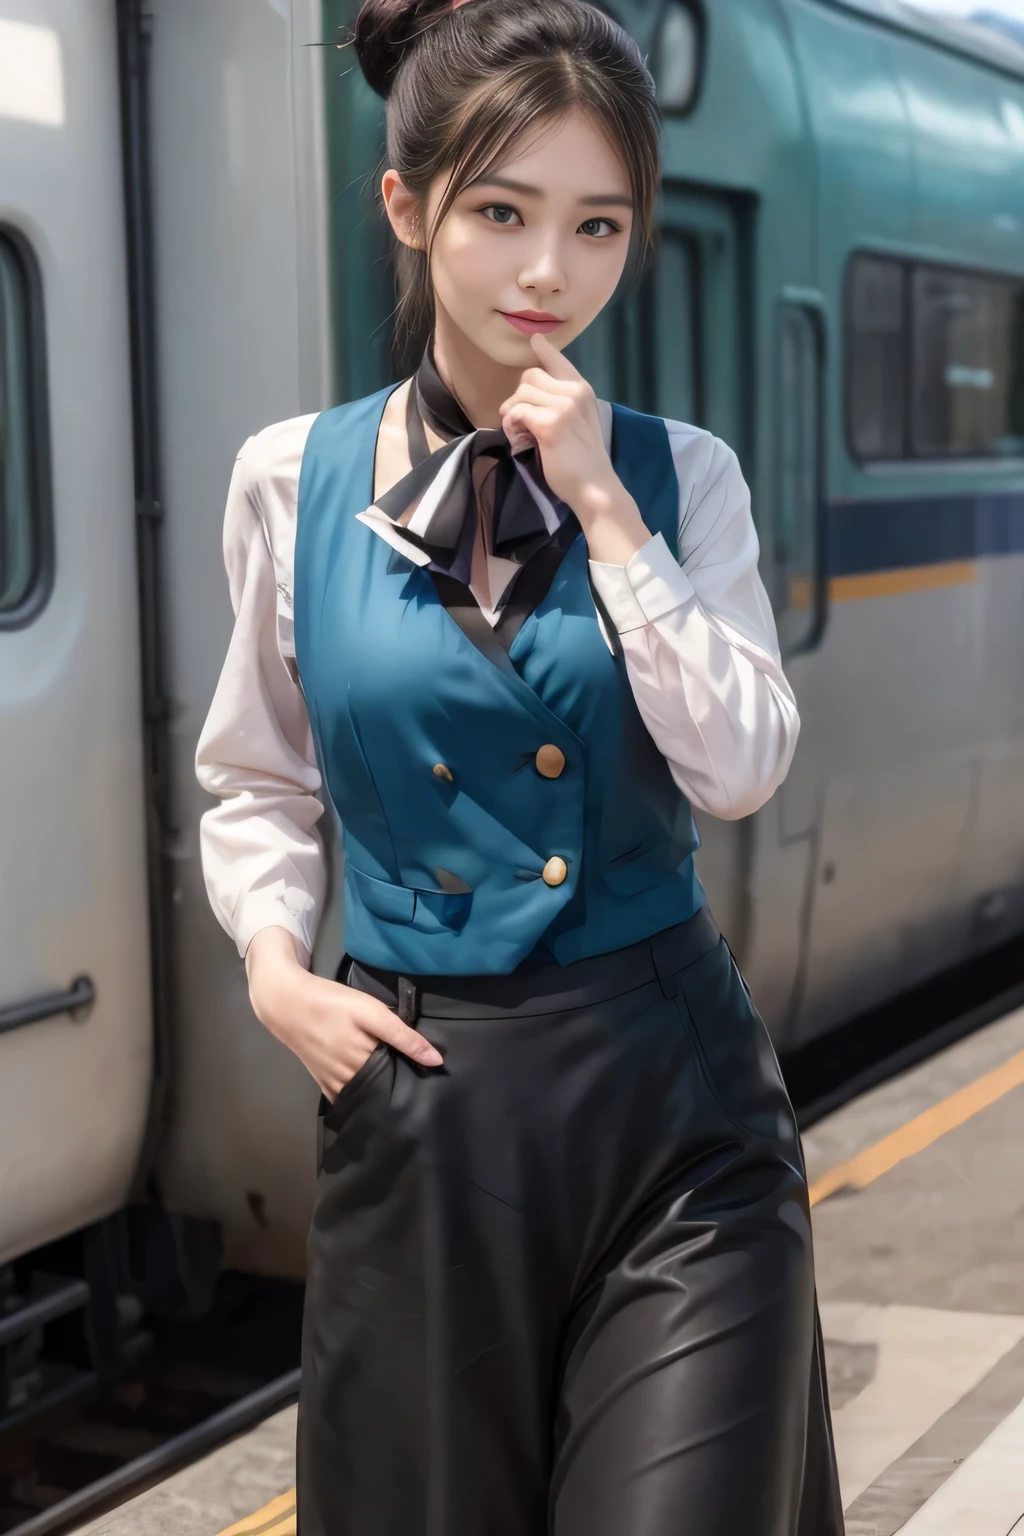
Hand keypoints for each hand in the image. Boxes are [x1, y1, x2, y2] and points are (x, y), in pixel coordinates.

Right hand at [245, 926, 442, 1101]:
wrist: (286, 1002)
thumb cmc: (332, 1003)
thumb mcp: (372, 1013)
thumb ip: (403, 1037)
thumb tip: (436, 1061)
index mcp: (364, 1063)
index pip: (398, 1082)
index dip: (414, 1080)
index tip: (432, 1081)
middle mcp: (348, 1080)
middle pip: (381, 1092)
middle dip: (398, 1089)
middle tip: (418, 1083)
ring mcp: (332, 1084)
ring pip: (364, 1096)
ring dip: (379, 1093)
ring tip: (398, 1085)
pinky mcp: (322, 1082)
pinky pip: (346, 1096)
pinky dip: (360, 1095)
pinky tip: (371, 1089)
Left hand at [499, 334, 650, 563]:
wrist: (595, 487)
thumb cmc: (584, 461)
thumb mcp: (579, 422)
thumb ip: (564, 403)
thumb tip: (532, 392)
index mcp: (583, 390)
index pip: (559, 361)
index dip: (544, 349)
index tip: (535, 341)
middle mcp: (574, 393)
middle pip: (530, 376)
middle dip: (519, 397)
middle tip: (520, 421)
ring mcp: (563, 407)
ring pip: (521, 393)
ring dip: (512, 413)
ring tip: (519, 433)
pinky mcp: (550, 424)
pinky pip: (517, 412)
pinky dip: (511, 426)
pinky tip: (519, 440)